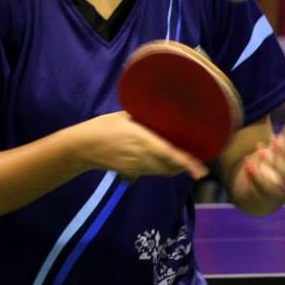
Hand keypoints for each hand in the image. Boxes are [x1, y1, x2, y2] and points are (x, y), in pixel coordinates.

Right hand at [76, 111, 208, 180]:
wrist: (83, 146)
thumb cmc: (104, 126)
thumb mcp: (126, 116)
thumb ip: (144, 117)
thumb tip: (162, 112)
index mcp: (142, 140)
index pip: (169, 154)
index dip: (187, 163)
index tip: (200, 171)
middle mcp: (142, 157)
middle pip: (170, 167)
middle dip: (184, 166)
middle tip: (196, 159)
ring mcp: (136, 168)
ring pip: (162, 172)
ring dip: (174, 168)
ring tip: (183, 158)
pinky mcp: (131, 173)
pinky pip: (152, 172)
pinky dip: (161, 168)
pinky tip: (163, 159)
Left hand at [240, 123, 284, 203]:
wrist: (262, 191)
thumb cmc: (276, 164)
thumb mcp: (283, 149)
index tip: (279, 136)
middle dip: (279, 160)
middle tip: (269, 144)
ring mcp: (277, 193)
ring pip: (275, 188)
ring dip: (265, 171)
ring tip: (259, 151)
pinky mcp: (263, 198)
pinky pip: (259, 192)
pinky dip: (253, 177)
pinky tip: (247, 162)